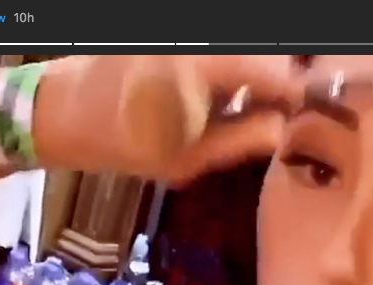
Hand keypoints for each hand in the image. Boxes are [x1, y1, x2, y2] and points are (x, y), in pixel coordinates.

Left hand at [33, 55, 303, 183]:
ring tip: (254, 110)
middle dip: (280, 83)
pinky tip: (224, 96)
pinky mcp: (177, 40)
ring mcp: (188, 37)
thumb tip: (287, 132)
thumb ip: (243, 141)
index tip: (308, 122)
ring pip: (242, 53)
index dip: (298, 97)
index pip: (278, 71)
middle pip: (264, 54)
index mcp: (208, 63)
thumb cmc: (124, 143)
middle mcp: (201, 41)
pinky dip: (232, 71)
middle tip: (283, 119)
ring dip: (256, 74)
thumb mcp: (188, 158)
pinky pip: (220, 54)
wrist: (65, 111)